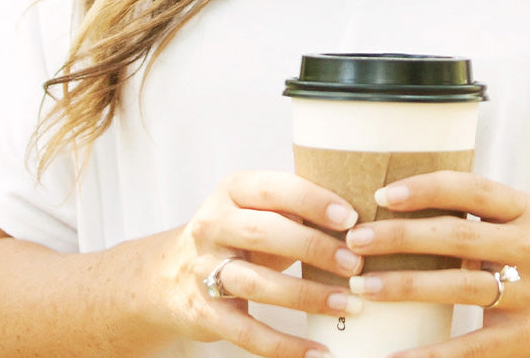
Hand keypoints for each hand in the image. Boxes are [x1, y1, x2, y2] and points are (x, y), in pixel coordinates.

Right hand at [156, 170, 366, 356]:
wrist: (168, 276)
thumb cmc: (237, 236)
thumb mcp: (257, 210)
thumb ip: (295, 208)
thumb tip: (361, 219)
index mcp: (233, 190)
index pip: (274, 188)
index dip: (313, 201)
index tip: (350, 219)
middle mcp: (212, 225)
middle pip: (265, 232)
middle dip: (314, 248)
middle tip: (355, 263)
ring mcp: (203, 270)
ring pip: (257, 283)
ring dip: (307, 296)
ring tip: (347, 304)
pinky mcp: (204, 313)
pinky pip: (247, 332)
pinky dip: (284, 345)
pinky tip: (317, 351)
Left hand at [342, 170, 529, 357]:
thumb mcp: (525, 224)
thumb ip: (478, 214)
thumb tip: (405, 205)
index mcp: (524, 212)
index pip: (471, 189)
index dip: (426, 188)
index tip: (383, 193)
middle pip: (457, 236)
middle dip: (401, 236)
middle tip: (356, 239)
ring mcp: (529, 295)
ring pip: (460, 287)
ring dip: (406, 286)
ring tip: (362, 285)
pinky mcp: (524, 340)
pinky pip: (470, 348)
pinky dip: (429, 355)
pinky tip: (395, 355)